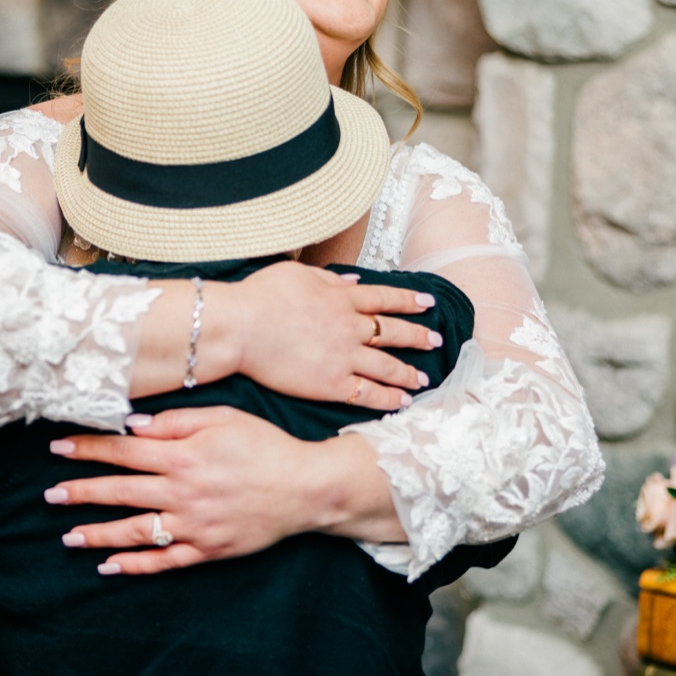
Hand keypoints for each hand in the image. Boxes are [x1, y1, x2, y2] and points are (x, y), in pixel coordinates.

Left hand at [44, 406, 399, 574]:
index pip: (123, 452)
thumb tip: (132, 426)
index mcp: (184, 455)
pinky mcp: (208, 550)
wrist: (307, 488)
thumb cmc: (265, 445)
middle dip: (81, 492)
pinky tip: (108, 566)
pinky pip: (165, 562)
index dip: (88, 449)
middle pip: (121, 492)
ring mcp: (195, 525)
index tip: (57, 448)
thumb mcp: (222, 418)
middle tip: (49, 495)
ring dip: (98, 534)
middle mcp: (183, 492)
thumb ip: (175, 421)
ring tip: (68, 536)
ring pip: (136, 532)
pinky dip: (135, 566)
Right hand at [216, 261, 438, 410]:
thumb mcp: (296, 273)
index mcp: (341, 298)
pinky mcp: (331, 384)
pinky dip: (388, 398)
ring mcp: (343, 357)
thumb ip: (327, 277)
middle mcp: (349, 327)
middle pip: (393, 332)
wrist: (240, 327)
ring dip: (408, 372)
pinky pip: (368, 393)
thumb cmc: (259, 296)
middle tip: (436, 340)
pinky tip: (402, 402)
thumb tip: (351, 281)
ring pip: (387, 365)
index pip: (384, 298)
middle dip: (417, 336)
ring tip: (423, 379)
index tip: (427, 302)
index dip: (408, 300)